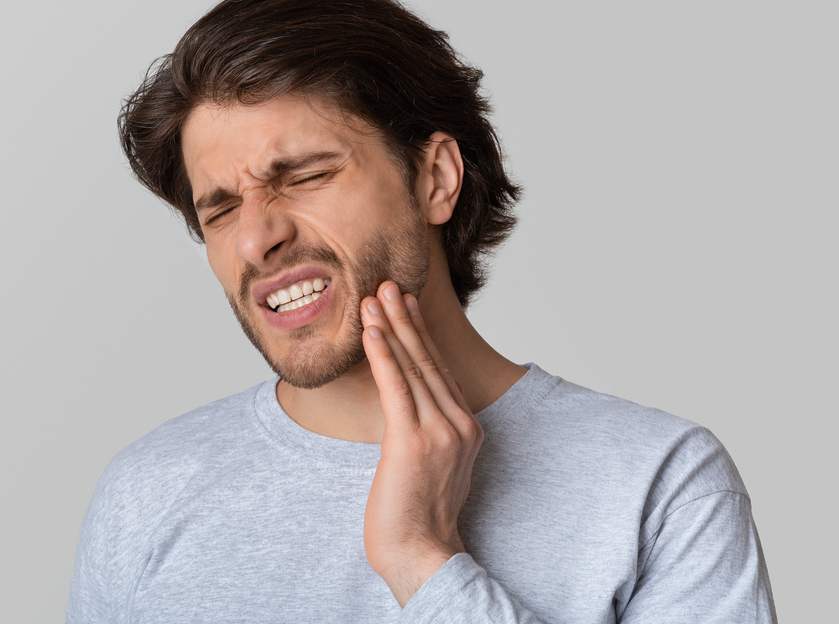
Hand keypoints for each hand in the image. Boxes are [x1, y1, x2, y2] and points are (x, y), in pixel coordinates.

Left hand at [360, 281, 483, 606]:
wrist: (421, 553)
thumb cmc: (416, 515)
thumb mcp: (430, 464)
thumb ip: (426, 431)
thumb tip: (404, 407)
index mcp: (467, 428)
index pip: (439, 370)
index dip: (420, 335)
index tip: (405, 306)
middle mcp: (459, 424)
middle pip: (429, 360)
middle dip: (406, 319)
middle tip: (389, 284)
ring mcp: (440, 432)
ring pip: (413, 367)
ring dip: (392, 327)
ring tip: (375, 296)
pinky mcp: (414, 441)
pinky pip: (396, 387)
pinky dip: (383, 353)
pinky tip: (371, 329)